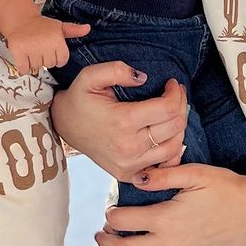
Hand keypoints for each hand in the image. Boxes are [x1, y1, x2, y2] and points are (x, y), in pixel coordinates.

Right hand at [5, 13, 89, 73]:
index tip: (50, 49)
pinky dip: (24, 66)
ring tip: (31, 50)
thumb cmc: (42, 26)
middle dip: (45, 59)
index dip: (56, 57)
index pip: (62, 61)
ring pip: (36, 68)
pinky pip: (24, 69)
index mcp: (57, 40)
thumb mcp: (59, 27)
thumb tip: (88, 28)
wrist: (21, 20)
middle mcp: (45, 45)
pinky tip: (24, 56)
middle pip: (49, 65)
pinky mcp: (18, 52)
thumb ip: (74, 30)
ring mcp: (31, 49)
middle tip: (40, 48)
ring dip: (34, 63)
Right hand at [50, 62, 187, 178]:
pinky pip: (164, 165)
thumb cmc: (80, 99)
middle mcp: (129, 147)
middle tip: (176, 94)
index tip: (172, 83)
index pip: (168, 108)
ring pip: (175, 147)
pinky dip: (172, 150)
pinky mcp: (129, 174)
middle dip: (182, 105)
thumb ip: (116, 70)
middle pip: (175, 126)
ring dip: (179, 127)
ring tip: (172, 112)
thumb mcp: (90, 76)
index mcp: (122, 121)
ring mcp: (130, 164)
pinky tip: (167, 135)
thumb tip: (143, 78)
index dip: (176, 92)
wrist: (63, 126)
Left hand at [93, 163, 245, 245]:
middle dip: (106, 244)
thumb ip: (162, 176)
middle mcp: (168, 243)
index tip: (109, 211)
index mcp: (165, 218)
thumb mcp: (194, 174)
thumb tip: (135, 178)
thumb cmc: (225, 189)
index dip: (112, 216)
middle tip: (98, 236)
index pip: (125, 220)